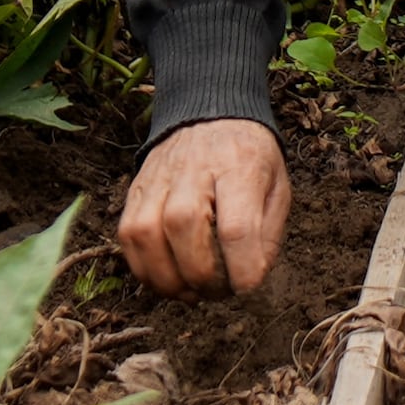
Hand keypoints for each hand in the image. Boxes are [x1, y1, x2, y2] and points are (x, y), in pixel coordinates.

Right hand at [118, 118, 288, 296]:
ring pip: (148, 234)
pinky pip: (127, 236)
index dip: (242, 269)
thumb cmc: (249, 157)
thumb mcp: (277, 187)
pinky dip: (143, 268)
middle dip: (202, 276)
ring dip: (168, 278)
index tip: (248, 288)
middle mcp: (193, 170)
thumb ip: (268, 234)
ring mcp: (159, 178)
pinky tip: (166, 279)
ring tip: (191, 293)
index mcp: (238, 166)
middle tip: (218, 292)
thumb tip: (250, 280)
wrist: (211, 111)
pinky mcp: (136, 190)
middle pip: (184, 229)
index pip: (236, 227)